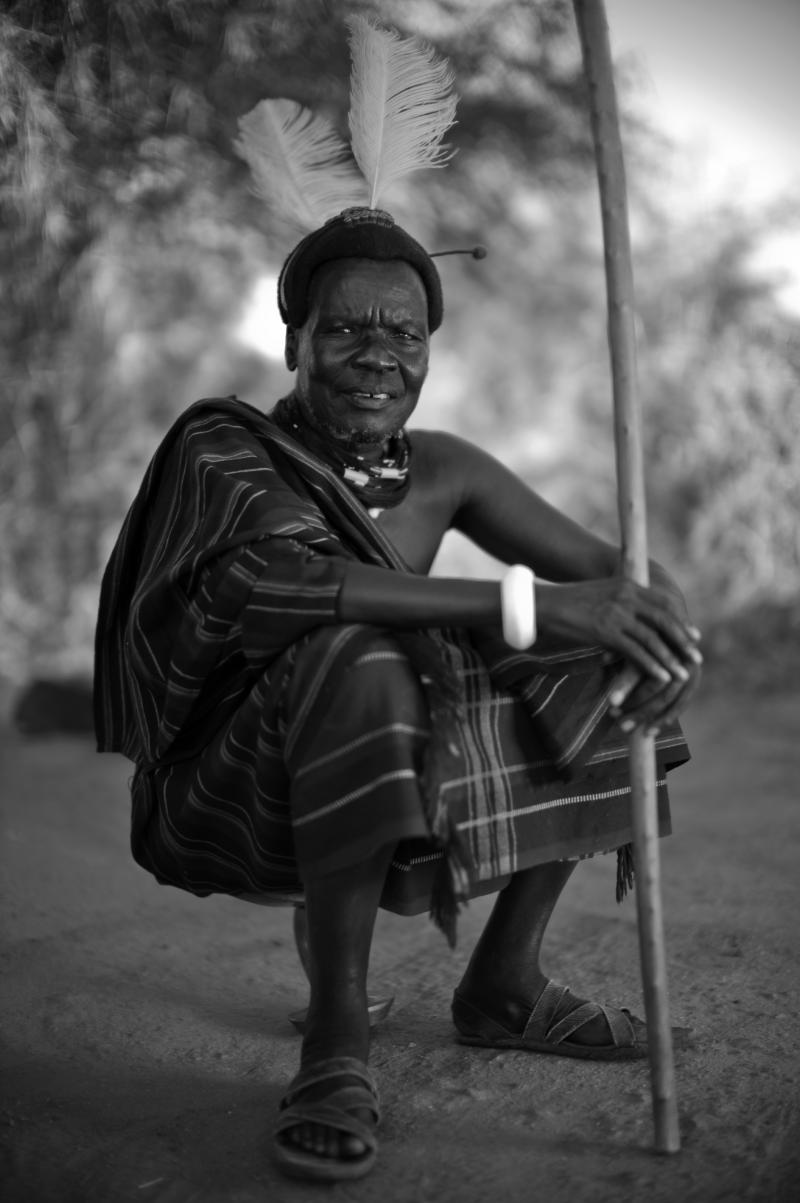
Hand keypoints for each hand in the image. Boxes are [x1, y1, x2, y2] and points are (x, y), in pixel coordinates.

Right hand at [537, 576, 702, 728]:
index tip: (694, 636)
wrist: (543, 605)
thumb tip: (637, 624)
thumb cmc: (570, 603)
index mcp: (627, 584)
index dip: (680, 621)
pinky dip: (651, 666)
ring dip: (670, 658)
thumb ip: (623, 604)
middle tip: (696, 656)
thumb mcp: (602, 595)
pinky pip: (635, 651)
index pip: (663, 603)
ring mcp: (616, 613)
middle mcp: (626, 596)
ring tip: (682, 673)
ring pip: (652, 638)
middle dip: (682, 640)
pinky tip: (661, 677)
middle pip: (664, 619)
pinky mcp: (605, 631)